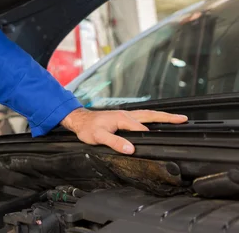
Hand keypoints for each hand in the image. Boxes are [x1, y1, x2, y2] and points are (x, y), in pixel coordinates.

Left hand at [60, 108, 187, 153]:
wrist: (79, 120)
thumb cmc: (87, 128)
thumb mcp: (98, 137)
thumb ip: (114, 142)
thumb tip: (131, 149)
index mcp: (122, 119)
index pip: (142, 129)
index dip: (152, 136)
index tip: (166, 141)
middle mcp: (126, 115)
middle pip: (150, 116)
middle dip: (167, 118)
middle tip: (183, 119)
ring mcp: (125, 115)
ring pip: (147, 114)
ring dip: (162, 116)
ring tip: (177, 118)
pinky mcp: (124, 117)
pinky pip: (142, 116)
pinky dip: (153, 117)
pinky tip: (157, 121)